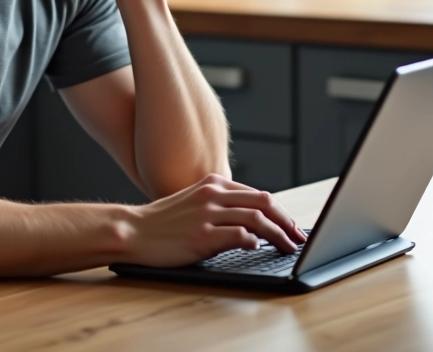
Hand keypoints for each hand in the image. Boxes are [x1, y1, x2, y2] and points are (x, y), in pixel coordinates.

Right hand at [120, 174, 306, 267]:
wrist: (133, 231)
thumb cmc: (164, 222)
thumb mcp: (194, 203)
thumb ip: (221, 206)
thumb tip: (253, 222)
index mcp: (214, 184)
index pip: (259, 194)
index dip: (281, 212)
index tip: (293, 227)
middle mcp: (213, 195)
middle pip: (264, 202)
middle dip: (287, 222)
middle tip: (299, 238)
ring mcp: (207, 214)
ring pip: (256, 218)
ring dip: (278, 235)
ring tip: (288, 248)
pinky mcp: (201, 236)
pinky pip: (237, 235)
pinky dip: (253, 241)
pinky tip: (258, 248)